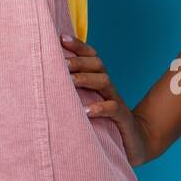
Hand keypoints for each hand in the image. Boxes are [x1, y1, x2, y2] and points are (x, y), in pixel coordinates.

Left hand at [61, 34, 165, 166]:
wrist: (135, 142)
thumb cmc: (104, 122)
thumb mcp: (88, 104)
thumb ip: (74, 91)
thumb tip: (44, 78)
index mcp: (99, 81)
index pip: (91, 57)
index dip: (79, 46)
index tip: (61, 38)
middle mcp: (108, 88)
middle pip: (97, 65)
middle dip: (78, 61)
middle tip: (60, 63)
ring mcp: (116, 102)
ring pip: (104, 82)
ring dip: (86, 79)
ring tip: (69, 81)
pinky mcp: (123, 119)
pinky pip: (113, 108)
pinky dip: (100, 108)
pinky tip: (86, 111)